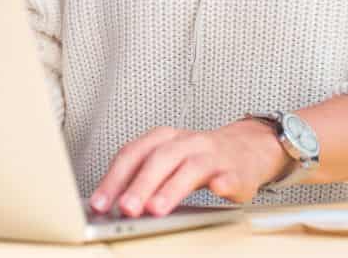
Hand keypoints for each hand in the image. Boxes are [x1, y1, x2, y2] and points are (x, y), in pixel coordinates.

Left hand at [88, 121, 291, 217]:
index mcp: (164, 139)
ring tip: (157, 209)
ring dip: (171, 188)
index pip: (133, 154)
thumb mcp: (167, 160)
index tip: (100, 203)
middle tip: (126, 208)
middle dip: (139, 185)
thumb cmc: (198, 158)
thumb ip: (142, 177)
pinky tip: (217, 191)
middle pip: (159, 159)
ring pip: (190, 168)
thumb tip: (111, 204)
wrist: (247, 148)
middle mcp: (186, 143)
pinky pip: (229, 176)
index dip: (114, 178)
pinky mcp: (236, 171)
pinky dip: (223, 183)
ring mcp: (212, 155)